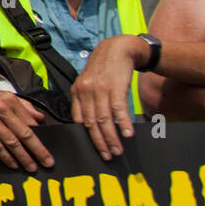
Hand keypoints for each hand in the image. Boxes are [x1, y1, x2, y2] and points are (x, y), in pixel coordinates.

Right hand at [0, 86, 53, 170]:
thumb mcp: (3, 97)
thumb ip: (24, 106)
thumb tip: (41, 118)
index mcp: (10, 100)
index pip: (31, 123)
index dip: (41, 139)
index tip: (49, 151)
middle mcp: (1, 108)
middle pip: (24, 134)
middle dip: (38, 151)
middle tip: (47, 163)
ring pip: (11, 142)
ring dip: (23, 157)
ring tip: (31, 167)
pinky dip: (6, 157)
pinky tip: (13, 164)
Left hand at [71, 35, 139, 159]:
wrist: (117, 49)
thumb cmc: (103, 70)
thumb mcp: (88, 83)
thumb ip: (86, 101)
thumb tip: (88, 125)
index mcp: (76, 92)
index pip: (77, 120)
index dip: (84, 137)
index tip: (92, 151)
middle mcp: (85, 91)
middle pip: (90, 123)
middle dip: (99, 142)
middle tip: (107, 156)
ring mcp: (99, 89)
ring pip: (103, 119)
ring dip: (111, 137)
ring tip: (118, 150)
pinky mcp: (115, 86)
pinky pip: (118, 109)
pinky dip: (123, 123)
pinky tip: (128, 134)